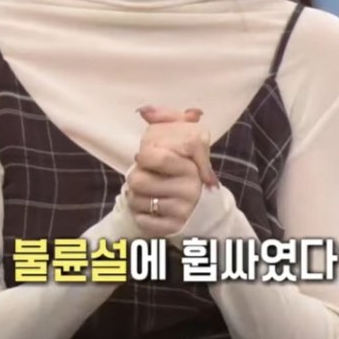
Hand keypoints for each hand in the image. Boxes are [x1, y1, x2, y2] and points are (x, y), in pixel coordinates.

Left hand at [125, 106, 218, 236]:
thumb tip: (145, 110)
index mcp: (190, 166)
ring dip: (135, 197)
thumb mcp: (182, 137)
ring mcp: (182, 210)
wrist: (202, 205)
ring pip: (136, 201)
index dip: (143, 157)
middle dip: (135, 178)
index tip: (147, 158)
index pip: (151, 156)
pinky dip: (140, 215)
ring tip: (147, 193)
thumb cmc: (184, 167)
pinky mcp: (173, 228)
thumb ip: (166, 117)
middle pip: (138, 180)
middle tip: (144, 176)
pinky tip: (150, 210)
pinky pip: (141, 221)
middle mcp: (189, 189)